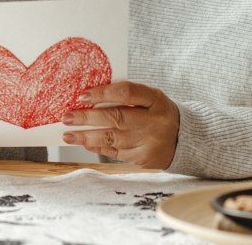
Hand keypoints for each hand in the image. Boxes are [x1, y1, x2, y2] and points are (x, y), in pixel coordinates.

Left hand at [59, 81, 179, 169]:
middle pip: (117, 118)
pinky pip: (116, 152)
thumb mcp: (149, 98)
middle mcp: (154, 121)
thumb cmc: (157, 112)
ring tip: (68, 134)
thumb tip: (88, 97)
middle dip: (87, 118)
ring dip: (86, 137)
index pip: (127, 92)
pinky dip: (98, 147)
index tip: (82, 95)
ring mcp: (150, 142)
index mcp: (156, 100)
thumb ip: (125, 95)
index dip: (103, 93)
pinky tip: (85, 143)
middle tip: (67, 117)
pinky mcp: (144, 159)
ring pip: (113, 139)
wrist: (184, 139)